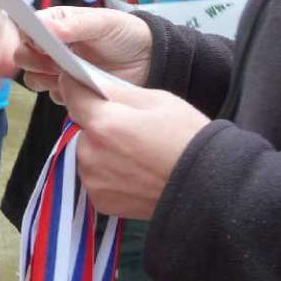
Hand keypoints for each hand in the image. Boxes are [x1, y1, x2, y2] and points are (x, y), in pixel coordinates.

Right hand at [17, 6, 152, 96]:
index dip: (30, 39)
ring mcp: (57, 70)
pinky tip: (79, 88)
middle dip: (35, 62)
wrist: (148, 60)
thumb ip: (74, 25)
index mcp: (55, 23)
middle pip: (23, 57)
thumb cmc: (124, 34)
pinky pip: (52, 95)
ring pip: (33, 79)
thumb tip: (44, 27)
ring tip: (69, 75)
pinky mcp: (67, 90)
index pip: (27, 29)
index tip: (44, 46)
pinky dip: (62, 94)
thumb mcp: (103, 23)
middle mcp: (50, 47)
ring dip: (46, 79)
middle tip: (57, 63)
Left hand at [59, 74, 209, 219]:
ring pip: (86, 154)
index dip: (78, 87)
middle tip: (130, 129)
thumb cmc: (187, 138)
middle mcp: (89, 153)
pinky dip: (108, 174)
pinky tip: (134, 173)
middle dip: (98, 125)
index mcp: (104, 124)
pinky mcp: (100, 200)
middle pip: (81, 129)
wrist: (207, 187)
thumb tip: (89, 80)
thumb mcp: (157, 101)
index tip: (82, 84)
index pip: (73, 96)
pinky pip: (95, 178)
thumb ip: (117, 91)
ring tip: (136, 154)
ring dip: (101, 151)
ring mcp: (93, 180)